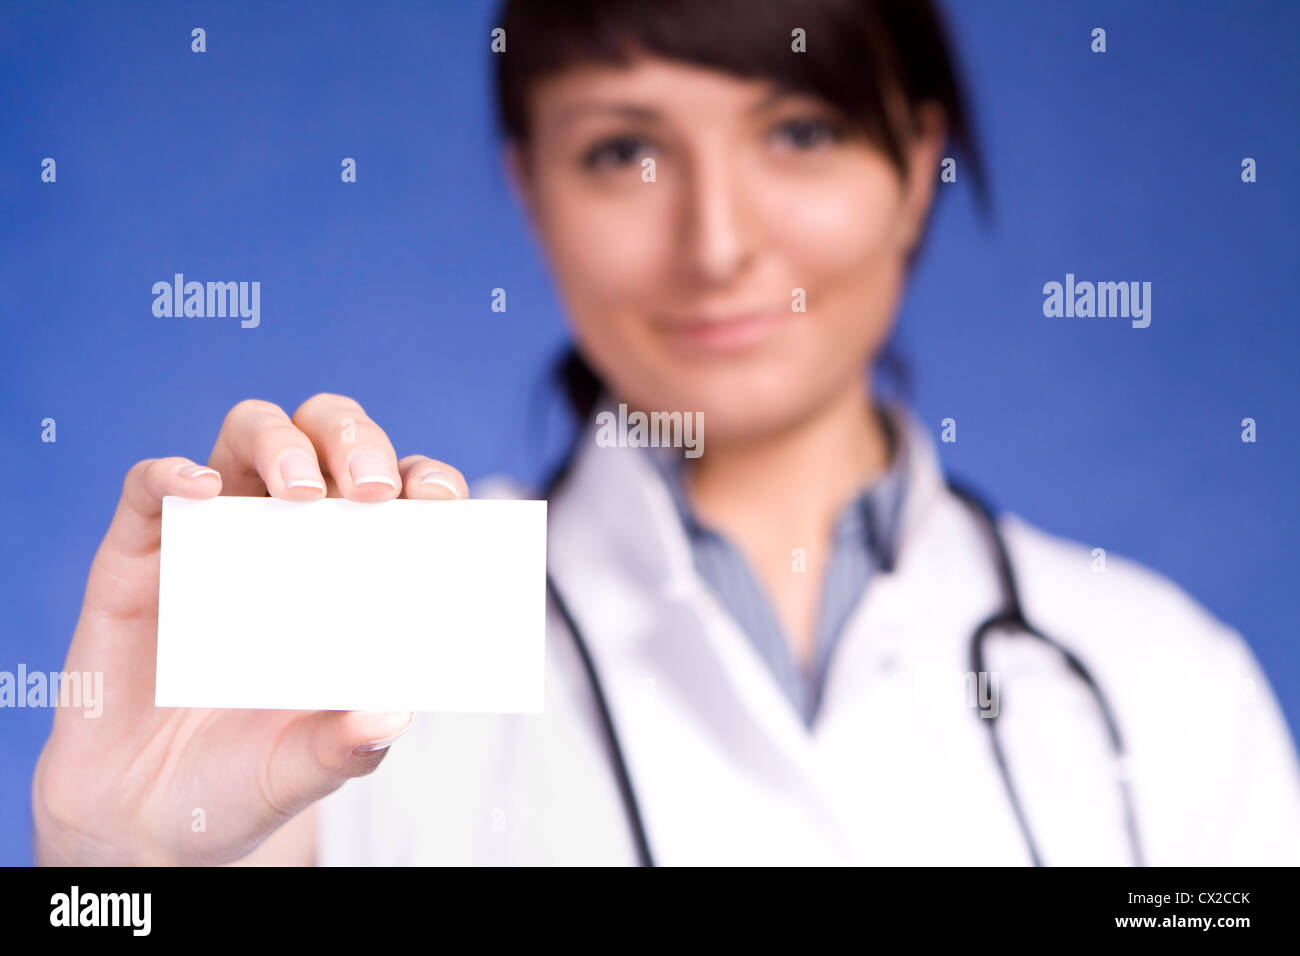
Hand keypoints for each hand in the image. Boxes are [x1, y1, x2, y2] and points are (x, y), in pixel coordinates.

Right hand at [32, 394, 467, 864]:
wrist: (142, 815)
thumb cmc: (244, 776)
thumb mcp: (303, 769)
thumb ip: (347, 746)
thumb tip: (392, 715)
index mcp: (354, 567)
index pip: (403, 492)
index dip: (427, 482)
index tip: (441, 503)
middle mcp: (291, 533)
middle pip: (331, 437)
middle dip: (357, 443)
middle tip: (371, 491)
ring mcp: (215, 534)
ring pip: (252, 434)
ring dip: (282, 444)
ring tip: (301, 493)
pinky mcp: (138, 552)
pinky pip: (150, 487)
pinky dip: (171, 473)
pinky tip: (197, 489)